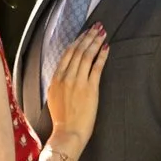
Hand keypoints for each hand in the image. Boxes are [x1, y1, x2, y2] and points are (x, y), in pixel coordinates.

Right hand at [45, 23, 111, 148]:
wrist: (68, 133)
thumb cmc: (62, 119)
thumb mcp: (54, 98)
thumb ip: (59, 84)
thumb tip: (65, 73)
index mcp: (55, 79)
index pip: (67, 55)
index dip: (77, 41)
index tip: (84, 34)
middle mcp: (65, 78)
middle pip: (78, 51)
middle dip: (88, 37)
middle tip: (96, 27)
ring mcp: (77, 82)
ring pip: (86, 56)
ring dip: (95, 42)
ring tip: (102, 33)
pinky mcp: (90, 88)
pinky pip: (97, 67)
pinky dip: (102, 56)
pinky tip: (106, 48)